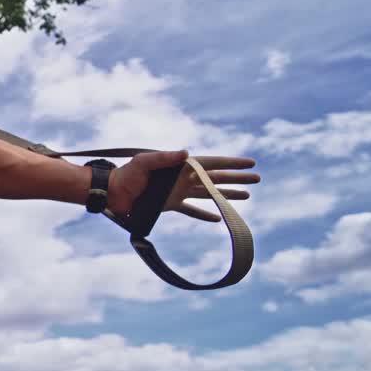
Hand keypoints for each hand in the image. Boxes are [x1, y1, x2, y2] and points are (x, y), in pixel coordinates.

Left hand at [109, 150, 259, 221]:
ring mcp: (177, 192)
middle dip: (236, 178)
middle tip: (257, 178)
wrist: (112, 194)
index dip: (231, 164)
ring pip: (208, 194)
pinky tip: (217, 217)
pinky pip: (191, 211)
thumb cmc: (127, 175)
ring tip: (247, 195)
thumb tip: (187, 153)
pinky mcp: (169, 205)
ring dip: (226, 194)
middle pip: (215, 178)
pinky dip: (204, 214)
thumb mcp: (144, 162)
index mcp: (179, 167)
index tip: (250, 163)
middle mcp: (182, 178)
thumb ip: (165, 157)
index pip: (211, 164)